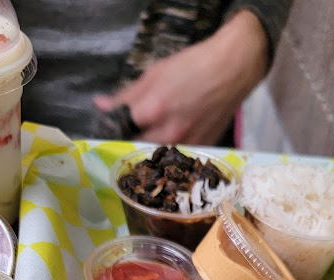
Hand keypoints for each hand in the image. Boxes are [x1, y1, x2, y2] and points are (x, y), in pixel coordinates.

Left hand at [94, 9, 268, 144]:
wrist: (232, 71)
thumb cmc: (193, 66)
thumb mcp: (154, 74)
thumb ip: (126, 95)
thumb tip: (100, 106)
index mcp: (154, 110)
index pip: (120, 131)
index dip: (112, 131)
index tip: (111, 128)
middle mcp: (169, 134)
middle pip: (136, 150)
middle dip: (130, 144)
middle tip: (132, 134)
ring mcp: (186, 146)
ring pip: (157, 159)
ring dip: (149, 152)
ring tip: (153, 139)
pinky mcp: (200, 152)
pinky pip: (177, 159)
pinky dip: (170, 154)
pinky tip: (172, 141)